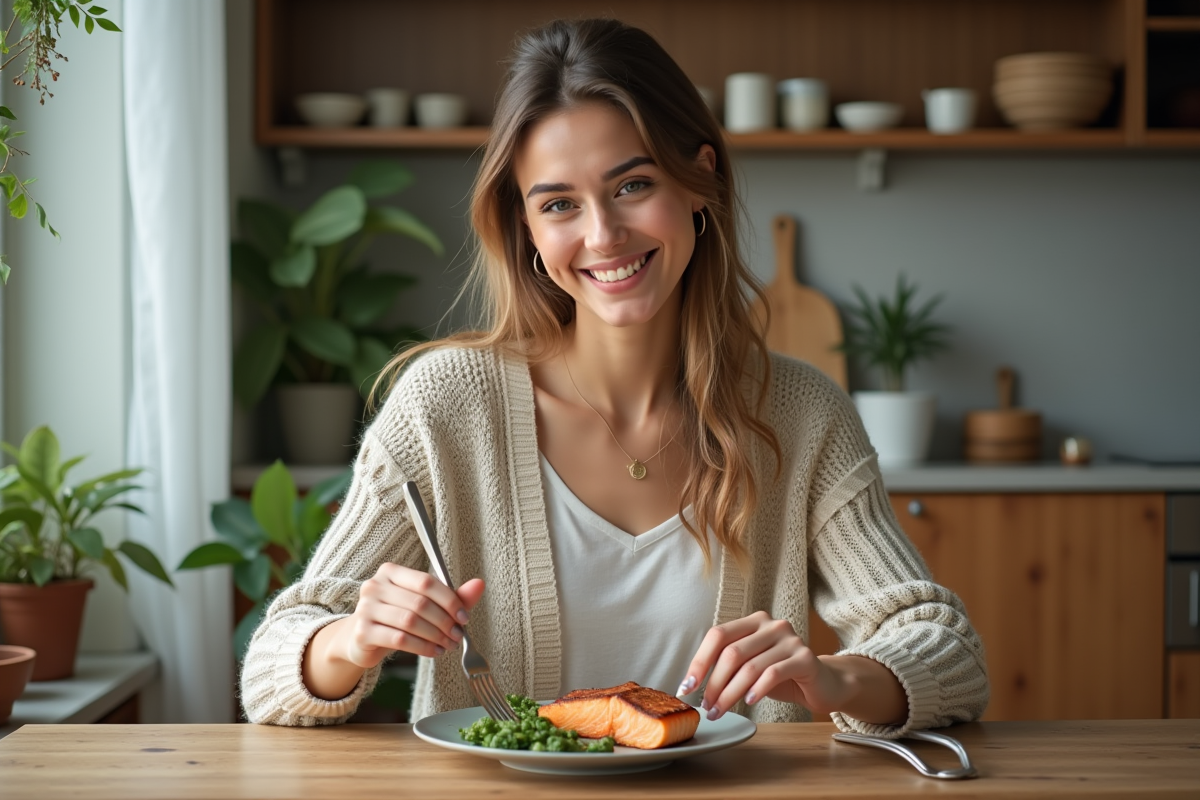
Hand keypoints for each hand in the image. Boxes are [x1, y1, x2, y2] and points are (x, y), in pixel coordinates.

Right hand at [338, 563, 485, 669]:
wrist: (361, 638)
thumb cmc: (396, 616)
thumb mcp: (423, 603)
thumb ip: (451, 596)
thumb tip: (479, 584)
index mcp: (390, 572)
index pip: (426, 582)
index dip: (449, 600)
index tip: (464, 617)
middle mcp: (375, 586)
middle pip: (420, 603)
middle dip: (445, 622)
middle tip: (458, 635)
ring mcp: (365, 608)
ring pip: (411, 622)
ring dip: (436, 636)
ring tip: (449, 645)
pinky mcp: (362, 632)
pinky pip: (400, 639)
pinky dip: (423, 647)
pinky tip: (435, 652)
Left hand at [678, 611, 846, 720]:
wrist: (823, 684)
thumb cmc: (781, 676)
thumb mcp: (751, 666)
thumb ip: (728, 665)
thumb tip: (692, 683)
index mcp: (754, 621)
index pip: (718, 635)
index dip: (699, 661)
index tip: (687, 687)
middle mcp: (771, 625)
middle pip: (731, 653)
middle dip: (713, 683)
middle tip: (706, 706)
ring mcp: (790, 639)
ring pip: (749, 667)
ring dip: (730, 694)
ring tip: (719, 711)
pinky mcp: (805, 658)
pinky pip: (773, 674)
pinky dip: (756, 690)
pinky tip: (748, 703)